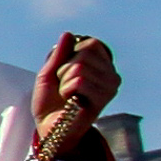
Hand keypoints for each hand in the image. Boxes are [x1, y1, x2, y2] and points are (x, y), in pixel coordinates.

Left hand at [31, 31, 118, 153]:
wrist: (48, 126)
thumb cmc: (50, 101)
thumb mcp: (49, 72)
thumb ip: (59, 54)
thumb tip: (69, 34)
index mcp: (103, 65)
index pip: (90, 44)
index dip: (70, 56)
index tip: (66, 73)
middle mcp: (112, 75)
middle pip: (84, 54)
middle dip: (65, 69)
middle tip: (65, 86)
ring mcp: (110, 87)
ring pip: (79, 68)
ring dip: (65, 81)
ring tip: (68, 95)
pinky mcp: (103, 99)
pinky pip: (79, 80)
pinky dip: (67, 89)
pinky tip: (71, 101)